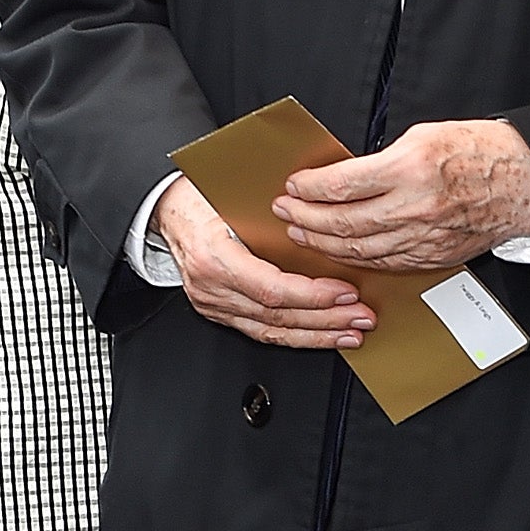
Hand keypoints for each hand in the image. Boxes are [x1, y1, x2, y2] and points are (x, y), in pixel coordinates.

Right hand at [154, 176, 373, 348]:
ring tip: (351, 333)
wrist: (168, 208)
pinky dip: (297, 335)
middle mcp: (211, 288)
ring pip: (272, 331)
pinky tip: (322, 335)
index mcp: (214, 257)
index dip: (313, 296)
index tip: (346, 293)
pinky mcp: (220, 312)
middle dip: (326, 320)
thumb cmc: (201, 196)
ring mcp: (214, 304)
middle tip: (361, 318)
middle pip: (277, 316)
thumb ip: (275, 214)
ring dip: (317, 335)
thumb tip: (326, 220)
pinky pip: (263, 331)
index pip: (271, 289)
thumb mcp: (235, 195)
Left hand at [269, 119, 529, 276]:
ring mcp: (425, 237)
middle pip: (343, 221)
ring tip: (303, 233)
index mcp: (410, 167)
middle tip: (286, 211)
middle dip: (306, 218)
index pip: (342, 184)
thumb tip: (343, 176)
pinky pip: (385, 262)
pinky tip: (338, 251)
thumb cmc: (480, 152)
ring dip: (324, 242)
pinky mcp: (433, 256)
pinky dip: (355, 258)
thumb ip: (382, 159)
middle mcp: (415, 206)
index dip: (309, 188)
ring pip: (359, 249)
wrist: (526, 183)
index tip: (293, 185)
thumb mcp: (426, 135)